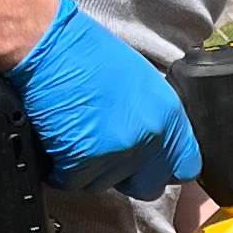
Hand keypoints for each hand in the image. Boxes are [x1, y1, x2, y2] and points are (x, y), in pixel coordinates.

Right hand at [9, 0, 198, 197]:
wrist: (46, 46)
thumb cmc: (85, 54)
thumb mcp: (139, 80)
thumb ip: (155, 118)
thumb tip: (157, 145)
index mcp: (168, 114)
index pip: (187, 166)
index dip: (165, 168)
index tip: (152, 166)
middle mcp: (150, 137)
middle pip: (149, 186)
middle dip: (129, 177)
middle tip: (107, 151)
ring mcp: (117, 153)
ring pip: (107, 185)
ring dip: (90, 169)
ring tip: (77, 133)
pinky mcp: (82, 163)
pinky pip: (74, 182)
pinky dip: (62, 169)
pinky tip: (59, 140)